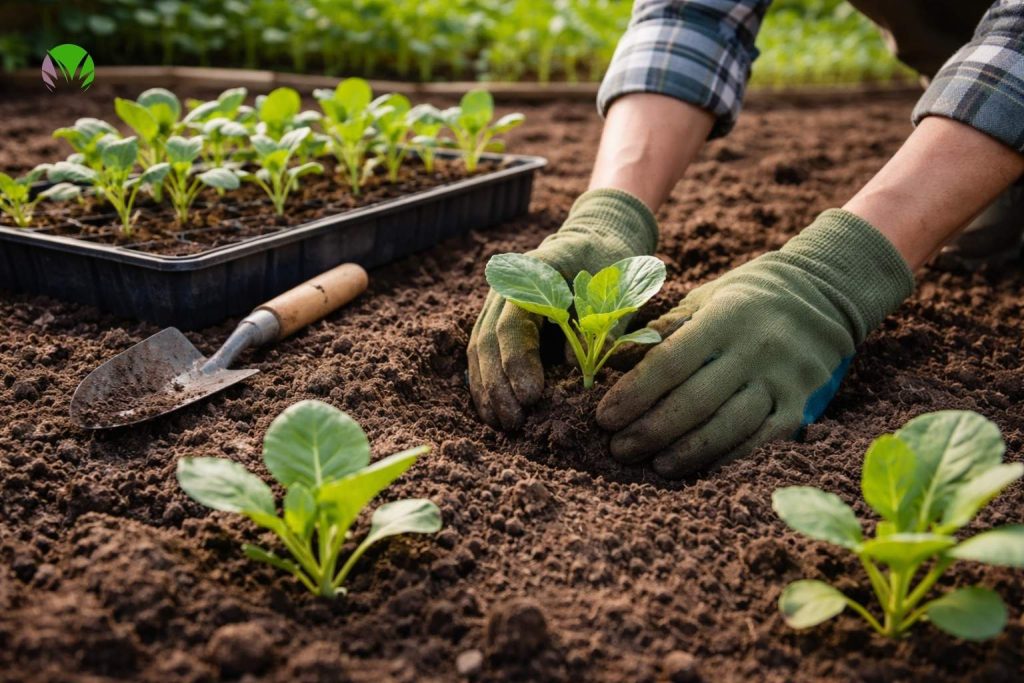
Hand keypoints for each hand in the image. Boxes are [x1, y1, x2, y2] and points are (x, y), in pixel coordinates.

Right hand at [468, 188, 657, 429]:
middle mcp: (504, 289)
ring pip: (480, 349)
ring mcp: (496, 304)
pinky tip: (492, 412)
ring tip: (501, 424)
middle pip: (487, 340)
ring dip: (487, 389)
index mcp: (530, 273)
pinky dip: (486, 384)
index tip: (530, 396)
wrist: (594, 243)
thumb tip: (572, 367)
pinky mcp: (498, 321)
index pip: (512, 322)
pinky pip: (483, 354)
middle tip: (514, 420)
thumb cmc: (609, 264)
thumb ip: (598, 323)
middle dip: (498, 385)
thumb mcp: (614, 287)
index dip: (517, 362)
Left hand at [597, 210, 914, 477]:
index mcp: (724, 317)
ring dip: (686, 452)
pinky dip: (726, 458)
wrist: (822, 294)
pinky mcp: (801, 404)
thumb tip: (612, 364)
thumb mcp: (703, 299)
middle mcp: (756, 348)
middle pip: (695, 401)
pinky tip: (697, 470)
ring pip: (728, 426)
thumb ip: (661, 331)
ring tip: (653, 466)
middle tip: (618, 450)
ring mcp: (783, 379)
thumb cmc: (744, 299)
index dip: (634, 393)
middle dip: (651, 430)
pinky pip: (760, 440)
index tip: (604, 418)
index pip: (670, 361)